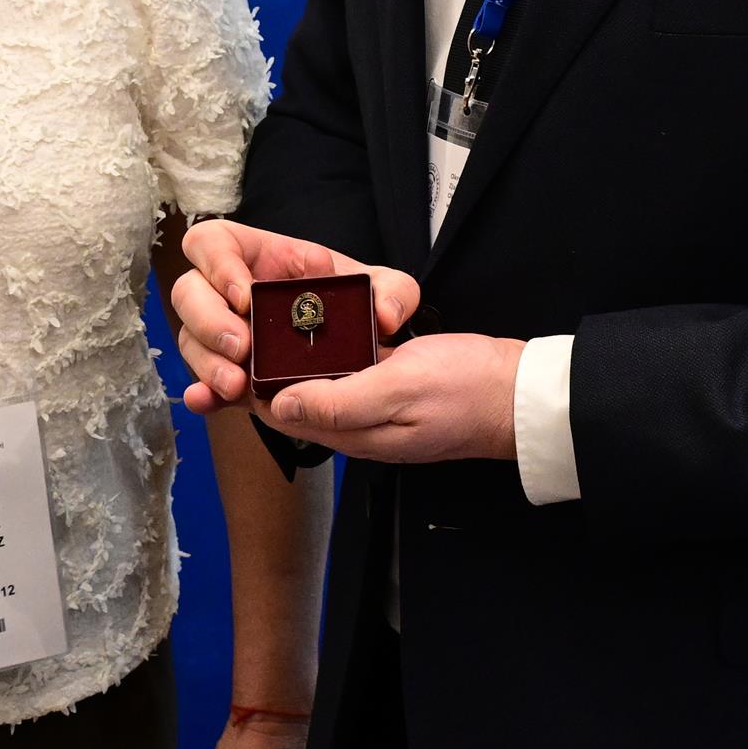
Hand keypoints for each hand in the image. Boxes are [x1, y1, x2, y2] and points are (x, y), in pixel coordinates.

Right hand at [170, 220, 419, 415]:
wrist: (361, 348)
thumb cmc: (359, 303)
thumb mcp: (385, 288)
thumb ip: (394, 291)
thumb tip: (383, 315)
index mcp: (257, 256)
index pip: (211, 242)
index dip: (217, 264)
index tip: (244, 295)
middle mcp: (229, 292)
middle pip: (188, 292)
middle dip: (208, 320)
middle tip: (241, 346)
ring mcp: (223, 334)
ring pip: (190, 338)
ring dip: (206, 361)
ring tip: (237, 382)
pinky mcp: (229, 372)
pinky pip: (202, 381)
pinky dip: (201, 393)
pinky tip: (205, 401)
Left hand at [256, 330, 525, 464]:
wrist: (520, 392)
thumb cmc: (468, 392)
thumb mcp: (399, 390)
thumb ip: (339, 400)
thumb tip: (280, 405)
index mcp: (350, 432)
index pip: (278, 413)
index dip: (248, 385)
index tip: (227, 349)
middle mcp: (354, 422)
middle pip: (291, 396)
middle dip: (262, 367)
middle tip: (239, 324)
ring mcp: (372, 403)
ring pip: (316, 379)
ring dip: (291, 354)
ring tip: (266, 317)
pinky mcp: (388, 383)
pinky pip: (345, 366)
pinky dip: (327, 346)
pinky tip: (316, 321)